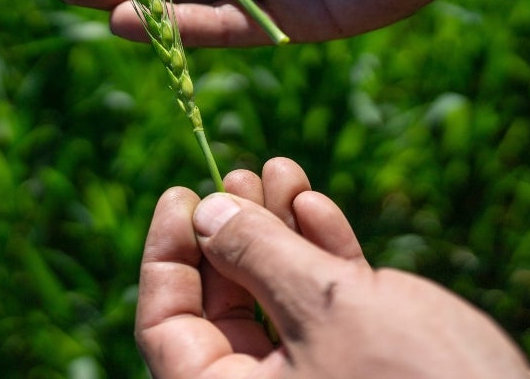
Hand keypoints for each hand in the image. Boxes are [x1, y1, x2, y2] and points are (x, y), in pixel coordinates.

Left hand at [136, 157, 529, 377]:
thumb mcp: (324, 308)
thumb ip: (256, 256)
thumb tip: (204, 213)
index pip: (165, 326)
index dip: (165, 255)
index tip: (180, 194)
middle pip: (221, 305)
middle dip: (232, 231)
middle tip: (236, 173)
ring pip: (274, 298)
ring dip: (277, 231)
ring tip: (278, 170)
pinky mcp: (365, 368)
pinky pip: (323, 309)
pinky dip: (320, 256)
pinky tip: (315, 206)